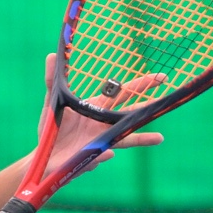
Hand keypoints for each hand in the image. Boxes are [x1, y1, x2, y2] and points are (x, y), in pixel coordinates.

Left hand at [36, 53, 166, 183]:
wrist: (43, 156)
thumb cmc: (51, 129)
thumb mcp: (52, 103)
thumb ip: (53, 81)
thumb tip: (51, 55)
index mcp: (96, 108)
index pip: (123, 93)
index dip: (141, 84)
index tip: (159, 77)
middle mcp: (103, 124)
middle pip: (130, 112)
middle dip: (148, 104)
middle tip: (168, 99)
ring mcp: (100, 141)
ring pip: (125, 138)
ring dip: (141, 138)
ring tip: (159, 138)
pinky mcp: (90, 157)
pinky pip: (99, 156)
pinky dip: (103, 155)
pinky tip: (107, 154)